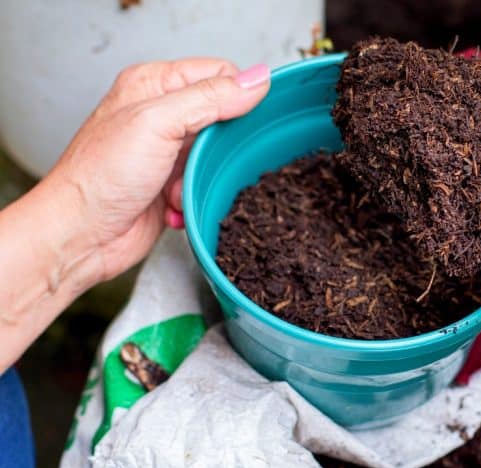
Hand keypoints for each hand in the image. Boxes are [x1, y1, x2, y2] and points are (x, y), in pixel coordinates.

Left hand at [48, 58, 269, 281]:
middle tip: (195, 159)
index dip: (235, 98)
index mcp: (153, 84)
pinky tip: (172, 202)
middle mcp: (160, 113)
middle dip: (217, 147)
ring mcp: (166, 150)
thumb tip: (255, 80)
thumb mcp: (158, 123)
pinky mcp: (171, 182)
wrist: (80, 235)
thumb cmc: (99, 178)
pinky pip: (207, 184)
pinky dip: (195, 196)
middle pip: (223, 118)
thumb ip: (210, 98)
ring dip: (204, 176)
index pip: (220, 74)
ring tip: (176, 184)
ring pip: (218, 156)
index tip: (230, 125)